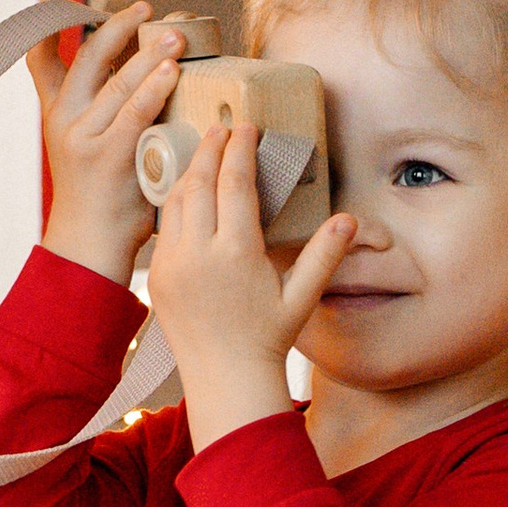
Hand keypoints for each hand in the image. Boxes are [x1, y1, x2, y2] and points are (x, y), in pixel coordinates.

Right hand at [28, 0, 186, 283]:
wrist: (89, 244)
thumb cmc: (97, 194)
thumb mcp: (83, 147)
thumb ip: (96, 110)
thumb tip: (132, 72)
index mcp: (55, 113)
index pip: (41, 60)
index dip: (47, 24)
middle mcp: (65, 120)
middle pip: (89, 59)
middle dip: (118, 27)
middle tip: (145, 9)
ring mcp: (85, 137)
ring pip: (117, 81)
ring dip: (148, 53)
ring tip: (175, 35)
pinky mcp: (110, 156)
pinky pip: (135, 112)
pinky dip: (154, 88)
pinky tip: (172, 71)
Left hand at [150, 117, 356, 450]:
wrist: (225, 380)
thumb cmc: (268, 341)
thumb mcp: (301, 297)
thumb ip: (324, 254)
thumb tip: (349, 219)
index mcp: (236, 253)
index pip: (235, 183)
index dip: (240, 149)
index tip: (247, 126)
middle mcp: (199, 253)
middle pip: (199, 181)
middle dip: (210, 148)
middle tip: (222, 126)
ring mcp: (173, 264)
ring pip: (175, 199)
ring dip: (189, 170)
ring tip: (203, 152)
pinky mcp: (158, 275)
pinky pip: (163, 226)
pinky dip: (174, 201)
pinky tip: (186, 192)